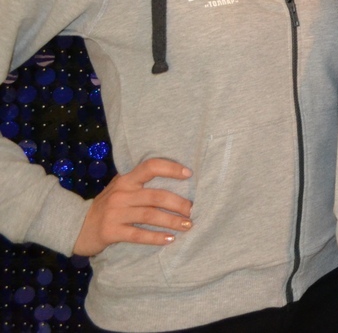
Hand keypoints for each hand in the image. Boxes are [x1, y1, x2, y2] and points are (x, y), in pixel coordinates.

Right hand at [72, 158, 193, 256]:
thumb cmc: (107, 207)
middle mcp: (120, 194)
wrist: (76, 227)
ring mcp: (114, 213)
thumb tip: (177, 182)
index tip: (189, 174)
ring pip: (150, 216)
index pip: (150, 167)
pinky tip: (170, 239)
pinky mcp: (110, 231)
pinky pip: (138, 234)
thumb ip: (139, 184)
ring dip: (171, 221)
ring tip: (187, 225)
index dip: (170, 168)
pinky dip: (156, 237)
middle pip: (156, 196)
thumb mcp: (120, 190)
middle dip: (178, 203)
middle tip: (192, 211)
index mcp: (125, 180)